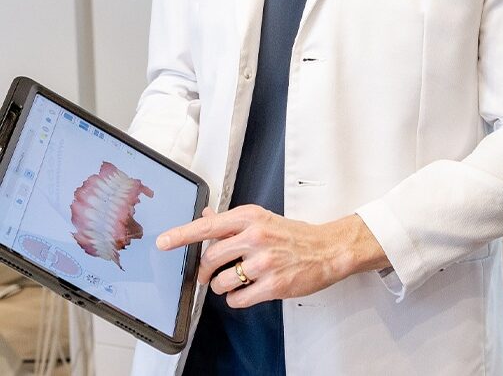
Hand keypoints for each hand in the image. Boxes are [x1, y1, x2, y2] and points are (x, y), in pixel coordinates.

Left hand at [156, 205, 389, 307]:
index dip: (182, 235)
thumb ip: (231, 221)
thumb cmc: (293, 235)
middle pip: (211, 258)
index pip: (209, 226)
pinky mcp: (272, 284)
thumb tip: (204, 216)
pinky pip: (237, 299)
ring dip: (224, 286)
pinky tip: (250, 290)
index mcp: (250, 218)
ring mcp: (264, 261)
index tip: (163, 242)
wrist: (326, 250)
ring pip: (221, 282)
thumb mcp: (262, 219)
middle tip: (212, 273)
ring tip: (239, 280)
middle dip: (207, 271)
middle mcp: (255, 237)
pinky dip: (238, 299)